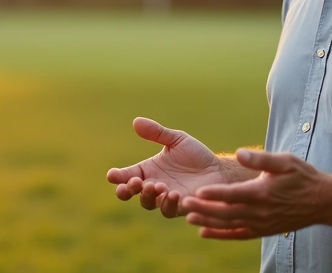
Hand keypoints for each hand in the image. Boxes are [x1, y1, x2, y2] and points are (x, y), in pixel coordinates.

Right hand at [106, 117, 224, 217]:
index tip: (112, 175)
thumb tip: (136, 121)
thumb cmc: (196, 156)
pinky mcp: (180, 207)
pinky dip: (167, 204)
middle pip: (131, 193)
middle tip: (134, 183)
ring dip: (148, 196)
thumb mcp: (177, 140)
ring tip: (157, 185)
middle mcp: (153, 185)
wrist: (218, 170)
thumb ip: (157, 133)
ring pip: (148, 203)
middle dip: (127, 190)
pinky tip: (173, 194)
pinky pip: (168, 210)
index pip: (126, 175)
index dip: (117, 176)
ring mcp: (165, 198)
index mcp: (148, 170)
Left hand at [180, 149, 328, 239]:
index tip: (198, 190)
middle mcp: (260, 211)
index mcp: (262, 192)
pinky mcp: (262, 231)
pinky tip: (204, 231)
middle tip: (184, 203)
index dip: (215, 193)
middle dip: (204, 208)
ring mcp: (261, 224)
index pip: (234, 194)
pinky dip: (220, 234)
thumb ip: (261, 158)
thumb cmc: (303, 177)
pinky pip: (238, 234)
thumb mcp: (285, 161)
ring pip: (229, 225)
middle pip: (226, 212)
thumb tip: (240, 153)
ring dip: (208, 221)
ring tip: (188, 217)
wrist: (322, 202)